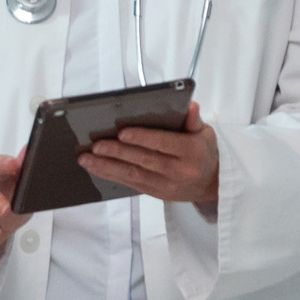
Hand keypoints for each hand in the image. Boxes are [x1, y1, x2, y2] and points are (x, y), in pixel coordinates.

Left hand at [82, 103, 221, 212]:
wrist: (212, 184)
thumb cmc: (204, 152)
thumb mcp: (205, 133)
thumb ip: (193, 120)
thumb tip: (190, 106)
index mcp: (191, 152)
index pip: (164, 143)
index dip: (142, 138)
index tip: (122, 133)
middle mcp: (179, 171)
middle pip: (144, 160)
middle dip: (117, 153)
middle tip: (96, 145)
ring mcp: (166, 185)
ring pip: (133, 175)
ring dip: (107, 167)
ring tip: (87, 159)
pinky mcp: (156, 193)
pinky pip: (131, 184)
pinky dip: (111, 176)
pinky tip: (96, 168)